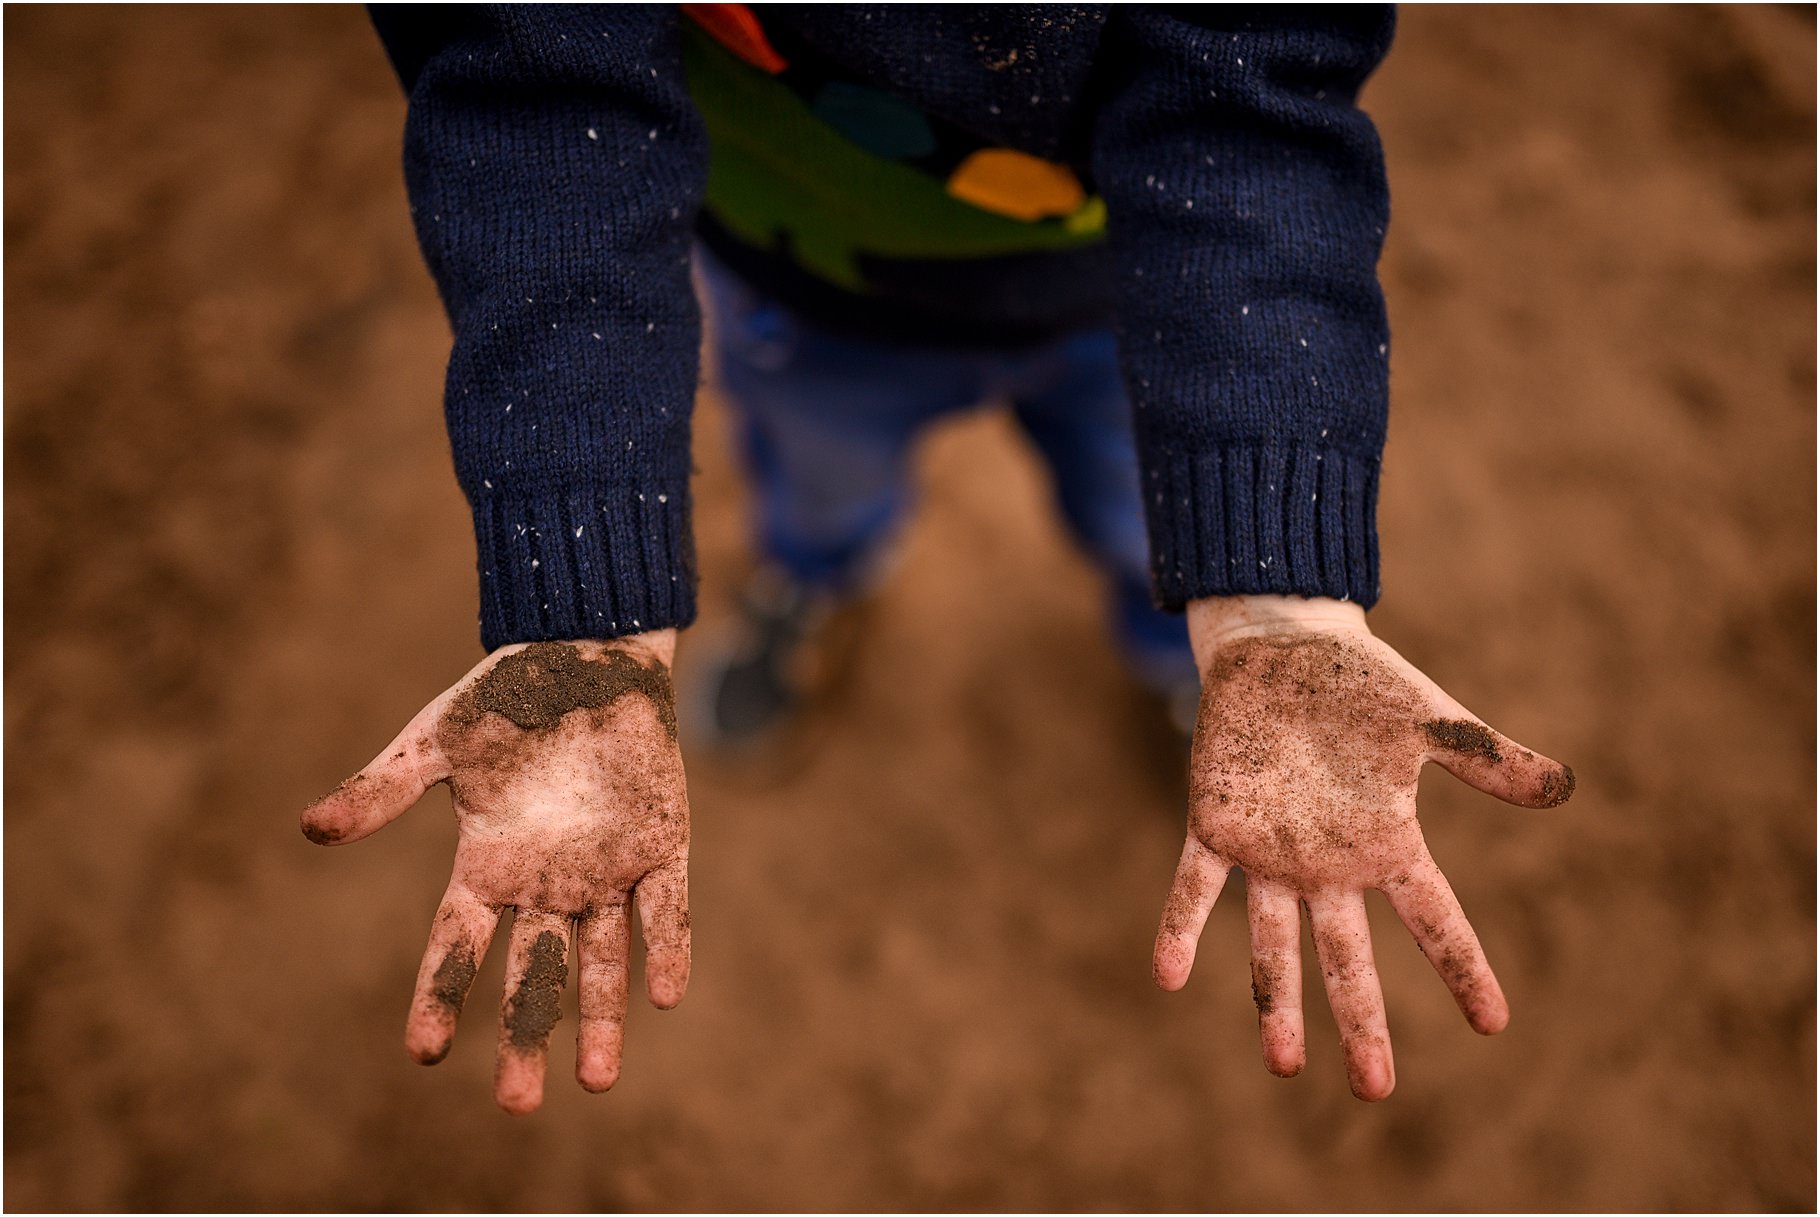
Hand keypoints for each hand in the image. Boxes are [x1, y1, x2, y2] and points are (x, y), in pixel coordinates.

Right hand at [301, 632, 688, 1114]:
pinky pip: (664, 908)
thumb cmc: (507, 696)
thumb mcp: (438, 741)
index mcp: (488, 864)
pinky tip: (664, 995)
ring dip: (601, 1019)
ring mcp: (606, 869)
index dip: (439, 997)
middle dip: (525, 1037)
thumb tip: (312, 828)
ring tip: (597, 1082)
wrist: (588, 652)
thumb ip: (384, 788)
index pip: (457, 948)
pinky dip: (665, 948)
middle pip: (532, 975)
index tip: (422, 1054)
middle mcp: (547, 882)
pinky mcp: (661, 846)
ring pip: (603, 960)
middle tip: (517, 1104)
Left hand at [1154, 596, 1573, 1100]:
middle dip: (1361, 1022)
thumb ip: (1487, 758)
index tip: (1493, 1024)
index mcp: (1384, 842)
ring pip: (1272, 943)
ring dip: (1276, 1002)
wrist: (1280, 644)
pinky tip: (1168, 975)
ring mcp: (1268, 851)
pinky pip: (1195, 888)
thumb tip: (1563, 786)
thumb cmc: (1359, 682)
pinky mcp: (1215, 826)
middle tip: (1375, 1090)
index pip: (1433, 920)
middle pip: (1348, 957)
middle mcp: (1327, 864)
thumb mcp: (1430, 722)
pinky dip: (1180, 928)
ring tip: (1283, 1066)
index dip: (1462, 969)